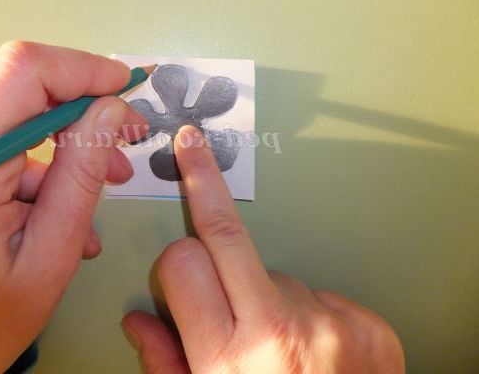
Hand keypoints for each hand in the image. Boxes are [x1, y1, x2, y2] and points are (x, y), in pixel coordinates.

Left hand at [0, 41, 146, 372]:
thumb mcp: (52, 255)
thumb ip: (82, 175)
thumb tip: (112, 109)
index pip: (20, 73)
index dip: (82, 68)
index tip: (127, 87)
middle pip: (22, 88)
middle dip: (85, 107)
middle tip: (130, 138)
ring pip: (18, 112)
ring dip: (69, 140)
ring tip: (106, 180)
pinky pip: (4, 136)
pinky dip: (44, 159)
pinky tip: (65, 200)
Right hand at [122, 125, 404, 373]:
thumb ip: (165, 364)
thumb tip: (136, 320)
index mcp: (229, 358)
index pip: (181, 261)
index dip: (173, 259)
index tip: (171, 237)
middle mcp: (279, 334)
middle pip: (226, 234)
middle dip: (203, 186)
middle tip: (193, 149)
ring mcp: (329, 323)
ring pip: (271, 268)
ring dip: (262, 292)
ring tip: (273, 341)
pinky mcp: (365, 322)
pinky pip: (316, 290)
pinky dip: (306, 310)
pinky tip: (310, 346)